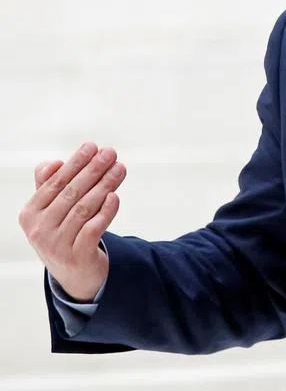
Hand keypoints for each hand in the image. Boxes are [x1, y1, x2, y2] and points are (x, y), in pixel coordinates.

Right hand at [17, 143, 126, 301]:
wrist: (75, 274)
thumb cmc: (65, 231)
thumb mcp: (52, 210)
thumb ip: (51, 185)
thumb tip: (55, 162)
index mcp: (30, 213)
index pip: (55, 182)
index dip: (75, 163)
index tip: (93, 146)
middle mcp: (39, 230)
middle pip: (71, 193)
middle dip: (93, 170)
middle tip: (111, 153)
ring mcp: (57, 245)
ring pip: (84, 209)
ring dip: (105, 185)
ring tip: (120, 169)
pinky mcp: (76, 257)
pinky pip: (93, 229)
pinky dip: (105, 211)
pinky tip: (115, 197)